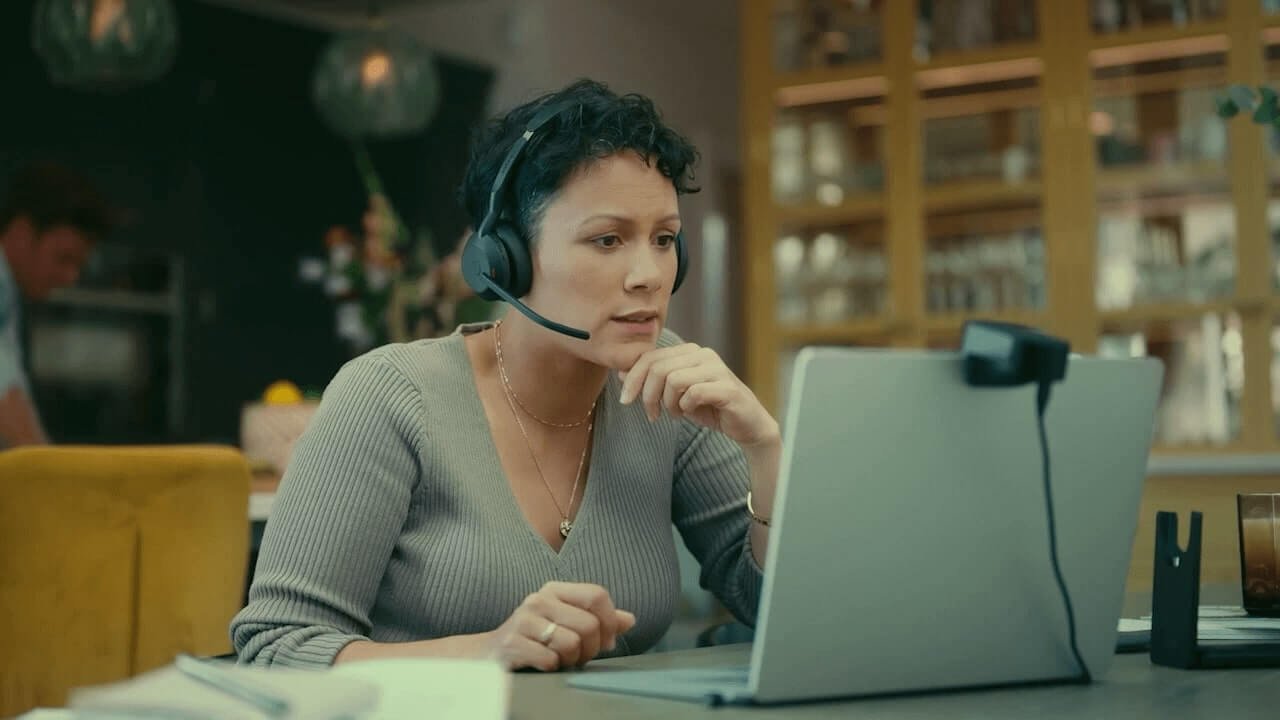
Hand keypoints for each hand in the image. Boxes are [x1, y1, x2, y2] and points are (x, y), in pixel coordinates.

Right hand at [485, 582, 636, 670]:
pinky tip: (541, 664)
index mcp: (555, 590)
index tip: (605, 641)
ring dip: (570, 660)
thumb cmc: (534, 639)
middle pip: (590, 624)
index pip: (598, 595)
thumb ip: (598, 620)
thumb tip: (629, 620)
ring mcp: (524, 620)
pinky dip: (551, 668)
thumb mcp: (566, 623)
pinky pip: (551, 660)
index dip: (609, 622)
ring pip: (572, 643)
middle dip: (590, 649)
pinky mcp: (512, 642)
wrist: (490, 654)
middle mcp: (539, 599)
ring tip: (558, 659)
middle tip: (578, 656)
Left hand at [619, 343, 779, 449]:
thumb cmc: (709, 407)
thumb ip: (652, 381)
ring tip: (675, 414)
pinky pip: (693, 393)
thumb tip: (620, 372)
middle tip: (651, 414)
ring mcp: (717, 369)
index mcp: (689, 351)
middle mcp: (703, 354)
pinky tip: (689, 413)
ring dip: (668, 403)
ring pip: (673, 380)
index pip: (650, 357)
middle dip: (647, 394)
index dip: (632, 379)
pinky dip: (685, 407)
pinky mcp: (727, 388)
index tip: (626, 400)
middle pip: (658, 368)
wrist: (746, 425)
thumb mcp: (674, 394)